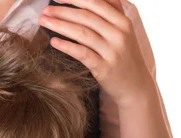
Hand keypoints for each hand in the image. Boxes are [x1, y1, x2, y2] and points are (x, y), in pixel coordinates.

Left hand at [39, 0, 153, 108]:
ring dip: (59, 25)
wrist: (136, 87)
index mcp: (123, 21)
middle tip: (44, 11)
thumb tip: (85, 2)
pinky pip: (82, 53)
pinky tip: (53, 42)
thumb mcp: (123, 33)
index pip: (96, 3)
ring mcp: (112, 51)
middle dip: (62, 11)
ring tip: (43, 22)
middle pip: (86, 16)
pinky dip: (66, 46)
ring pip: (82, 33)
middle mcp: (119, 34)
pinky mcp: (104, 68)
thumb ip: (110, 15)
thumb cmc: (124, 57)